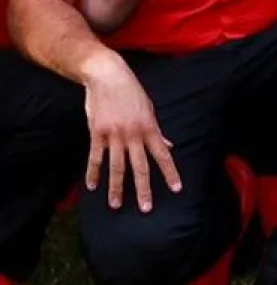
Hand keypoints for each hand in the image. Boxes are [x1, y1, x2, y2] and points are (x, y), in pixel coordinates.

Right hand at [82, 55, 179, 212]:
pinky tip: (92, 187)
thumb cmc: (132, 92)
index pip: (163, 156)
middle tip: (146, 208)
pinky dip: (93, 173)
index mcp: (150, 128)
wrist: (108, 76)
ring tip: (116, 205)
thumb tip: (169, 147)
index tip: (176, 189)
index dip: (170, 173)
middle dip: (143, 189)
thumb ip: (157, 132)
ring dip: (116, 187)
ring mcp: (114, 134)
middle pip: (140, 167)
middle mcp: (134, 134)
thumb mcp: (150, 110)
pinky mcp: (97, 132)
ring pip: (117, 167)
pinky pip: (95, 157)